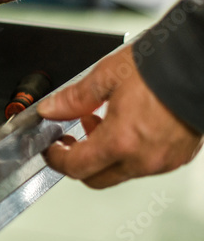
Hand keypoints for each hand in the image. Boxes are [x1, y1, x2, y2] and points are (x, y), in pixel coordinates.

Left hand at [38, 45, 202, 188]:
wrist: (200, 61)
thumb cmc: (163, 66)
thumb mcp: (107, 76)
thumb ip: (74, 98)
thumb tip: (52, 109)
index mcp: (121, 141)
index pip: (76, 168)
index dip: (57, 159)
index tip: (51, 149)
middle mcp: (145, 159)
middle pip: (97, 179)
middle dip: (79, 161)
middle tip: (72, 139)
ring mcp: (165, 161)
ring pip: (122, 172)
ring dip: (105, 155)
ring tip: (102, 123)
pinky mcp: (180, 157)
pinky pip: (146, 164)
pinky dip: (129, 152)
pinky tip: (128, 127)